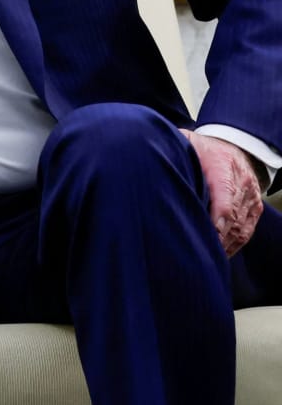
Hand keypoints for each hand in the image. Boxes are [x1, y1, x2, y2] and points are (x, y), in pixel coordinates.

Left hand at [182, 129, 264, 256]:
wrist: (231, 146)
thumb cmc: (199, 149)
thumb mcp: (183, 145)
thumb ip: (170, 156)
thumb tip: (148, 170)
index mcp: (221, 165)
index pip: (223, 198)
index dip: (215, 220)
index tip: (203, 237)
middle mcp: (242, 181)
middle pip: (232, 218)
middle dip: (215, 239)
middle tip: (195, 255)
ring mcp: (251, 195)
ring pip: (240, 227)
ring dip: (223, 245)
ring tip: (204, 259)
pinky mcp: (255, 206)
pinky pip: (248, 230)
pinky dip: (234, 244)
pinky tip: (218, 254)